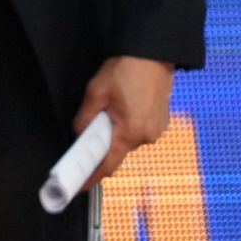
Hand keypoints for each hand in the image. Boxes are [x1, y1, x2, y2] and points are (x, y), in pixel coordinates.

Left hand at [74, 55, 174, 189]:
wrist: (153, 55)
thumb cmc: (127, 70)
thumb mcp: (96, 92)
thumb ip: (85, 118)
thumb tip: (79, 133)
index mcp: (130, 132)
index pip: (108, 164)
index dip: (92, 176)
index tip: (81, 185)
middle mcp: (146, 136)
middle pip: (117, 150)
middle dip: (103, 141)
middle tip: (93, 123)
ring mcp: (156, 129)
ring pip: (128, 139)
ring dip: (117, 130)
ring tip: (112, 106)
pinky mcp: (161, 122)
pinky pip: (139, 130)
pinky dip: (128, 124)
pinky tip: (125, 105)